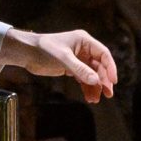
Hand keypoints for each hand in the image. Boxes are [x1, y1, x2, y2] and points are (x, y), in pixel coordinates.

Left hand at [3, 27, 118, 101]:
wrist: (27, 53)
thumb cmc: (44, 49)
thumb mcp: (63, 58)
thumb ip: (80, 70)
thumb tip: (95, 81)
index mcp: (84, 41)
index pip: (103, 54)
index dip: (110, 68)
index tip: (113, 81)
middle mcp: (83, 49)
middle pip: (100, 66)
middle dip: (103, 81)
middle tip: (107, 94)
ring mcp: (78, 59)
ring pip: (92, 74)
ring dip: (95, 87)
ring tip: (95, 99)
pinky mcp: (71, 68)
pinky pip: (83, 78)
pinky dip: (87, 87)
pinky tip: (88, 96)